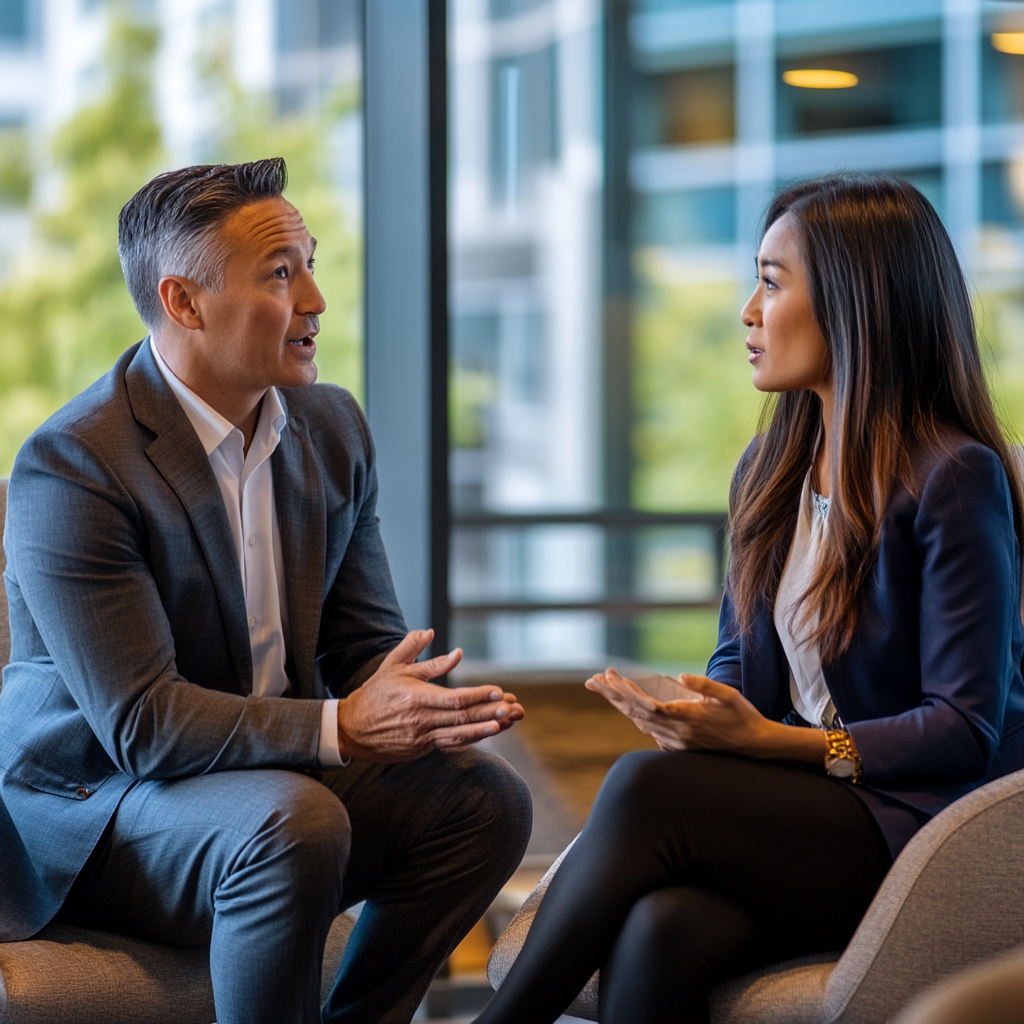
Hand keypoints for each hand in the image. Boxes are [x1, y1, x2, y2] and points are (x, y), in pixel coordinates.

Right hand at [337, 629, 523, 761]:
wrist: (350, 728)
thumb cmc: (375, 693)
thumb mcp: (393, 666)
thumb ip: (415, 649)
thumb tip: (433, 632)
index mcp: (415, 697)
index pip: (454, 698)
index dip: (478, 695)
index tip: (498, 691)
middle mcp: (420, 720)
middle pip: (461, 717)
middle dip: (489, 713)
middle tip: (512, 708)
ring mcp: (421, 738)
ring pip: (459, 735)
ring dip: (484, 730)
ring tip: (505, 724)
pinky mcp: (421, 749)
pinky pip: (450, 745)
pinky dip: (469, 740)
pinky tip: (485, 734)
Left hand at [585, 669, 824, 762]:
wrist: (755, 746)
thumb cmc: (743, 717)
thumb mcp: (727, 696)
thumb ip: (704, 686)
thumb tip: (680, 676)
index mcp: (686, 718)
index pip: (646, 704)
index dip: (625, 691)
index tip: (609, 677)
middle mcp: (676, 732)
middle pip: (635, 712)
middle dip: (612, 695)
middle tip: (592, 680)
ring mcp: (676, 741)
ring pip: (639, 721)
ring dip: (620, 704)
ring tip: (603, 688)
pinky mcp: (679, 745)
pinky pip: (649, 730)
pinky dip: (634, 716)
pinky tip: (626, 708)